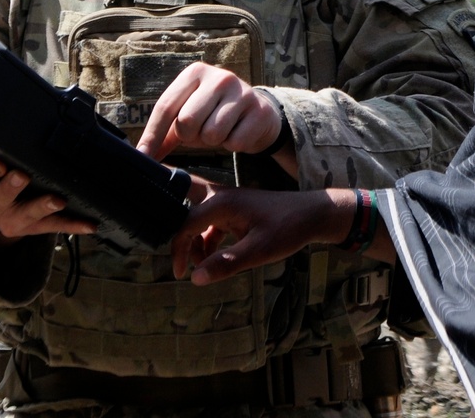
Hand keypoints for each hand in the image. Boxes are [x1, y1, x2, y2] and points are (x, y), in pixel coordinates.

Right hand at [0, 157, 96, 244]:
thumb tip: (19, 122)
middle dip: (11, 188)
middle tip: (23, 176)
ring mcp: (10, 220)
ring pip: (26, 215)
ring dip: (43, 207)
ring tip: (58, 201)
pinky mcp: (30, 229)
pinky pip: (52, 227)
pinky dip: (73, 224)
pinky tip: (89, 224)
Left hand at [137, 62, 285, 160]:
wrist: (258, 113)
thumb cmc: (214, 114)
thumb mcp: (189, 115)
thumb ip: (165, 133)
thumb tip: (143, 154)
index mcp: (195, 73)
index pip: (166, 106)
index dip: (153, 134)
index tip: (144, 156)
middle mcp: (219, 77)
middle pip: (187, 121)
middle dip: (190, 136)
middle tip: (200, 132)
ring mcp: (241, 91)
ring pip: (212, 134)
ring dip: (213, 141)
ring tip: (220, 130)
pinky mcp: (259, 110)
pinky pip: (234, 143)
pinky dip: (233, 145)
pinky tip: (237, 132)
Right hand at [171, 187, 353, 283]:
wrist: (311, 215)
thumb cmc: (286, 229)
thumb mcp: (258, 251)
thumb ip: (225, 263)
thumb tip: (194, 278)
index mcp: (222, 202)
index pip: (185, 223)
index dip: (178, 249)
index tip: (179, 274)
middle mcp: (221, 197)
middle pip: (185, 202)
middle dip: (172, 221)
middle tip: (163, 240)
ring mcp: (228, 202)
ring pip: (196, 216)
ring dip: (193, 239)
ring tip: (198, 265)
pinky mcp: (236, 210)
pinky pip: (211, 222)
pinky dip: (206, 239)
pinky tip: (212, 258)